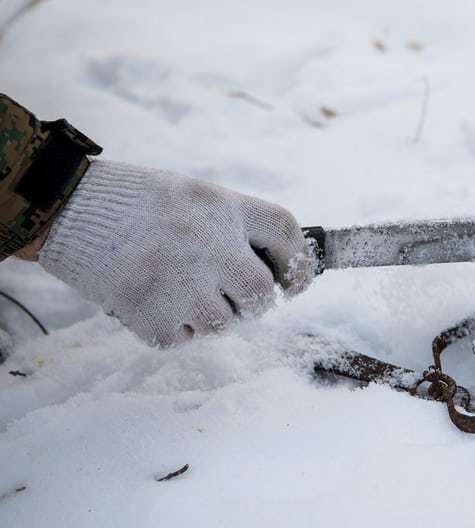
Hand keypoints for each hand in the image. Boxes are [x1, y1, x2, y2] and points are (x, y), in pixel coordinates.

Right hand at [37, 161, 312, 345]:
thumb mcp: (193, 196)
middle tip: (236, 300)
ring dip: (210, 316)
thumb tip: (273, 269)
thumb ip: (233, 226)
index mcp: (223, 207)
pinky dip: (171, 329)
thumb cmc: (136, 202)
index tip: (294, 284)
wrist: (67, 206)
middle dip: (254, 303)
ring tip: (180, 293)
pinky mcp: (150, 313)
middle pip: (261, 291)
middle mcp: (209, 242)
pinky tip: (151, 302)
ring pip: (224, 323)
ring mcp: (180, 280)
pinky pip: (181, 338)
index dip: (300, 263)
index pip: (285, 232)